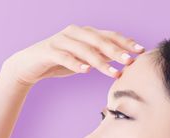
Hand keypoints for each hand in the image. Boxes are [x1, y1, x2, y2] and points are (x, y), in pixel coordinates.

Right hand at [1, 24, 144, 86]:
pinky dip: (76, 63)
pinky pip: (65, 57)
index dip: (125, 42)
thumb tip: (123, 55)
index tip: (140, 51)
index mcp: (84, 33)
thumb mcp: (83, 58)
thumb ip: (101, 55)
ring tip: (114, 73)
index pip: (109, 35)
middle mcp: (74, 33)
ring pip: (84, 49)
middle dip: (117, 51)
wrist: (29, 66)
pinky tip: (86, 71)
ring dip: (101, 61)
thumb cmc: (58, 62)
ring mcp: (61, 40)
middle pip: (99, 40)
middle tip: (130, 61)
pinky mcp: (49, 51)